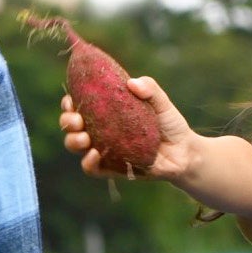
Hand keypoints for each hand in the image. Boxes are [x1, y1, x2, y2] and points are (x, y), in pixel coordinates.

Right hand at [57, 76, 201, 181]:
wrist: (185, 152)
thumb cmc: (170, 125)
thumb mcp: (162, 103)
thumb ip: (150, 89)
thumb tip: (132, 83)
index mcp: (106, 112)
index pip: (79, 105)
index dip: (69, 102)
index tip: (71, 99)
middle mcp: (100, 131)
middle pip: (71, 126)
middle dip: (66, 122)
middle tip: (77, 120)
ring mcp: (104, 150)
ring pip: (76, 146)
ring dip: (73, 141)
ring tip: (84, 138)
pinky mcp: (112, 169)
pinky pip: (92, 169)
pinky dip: (88, 162)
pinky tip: (95, 154)